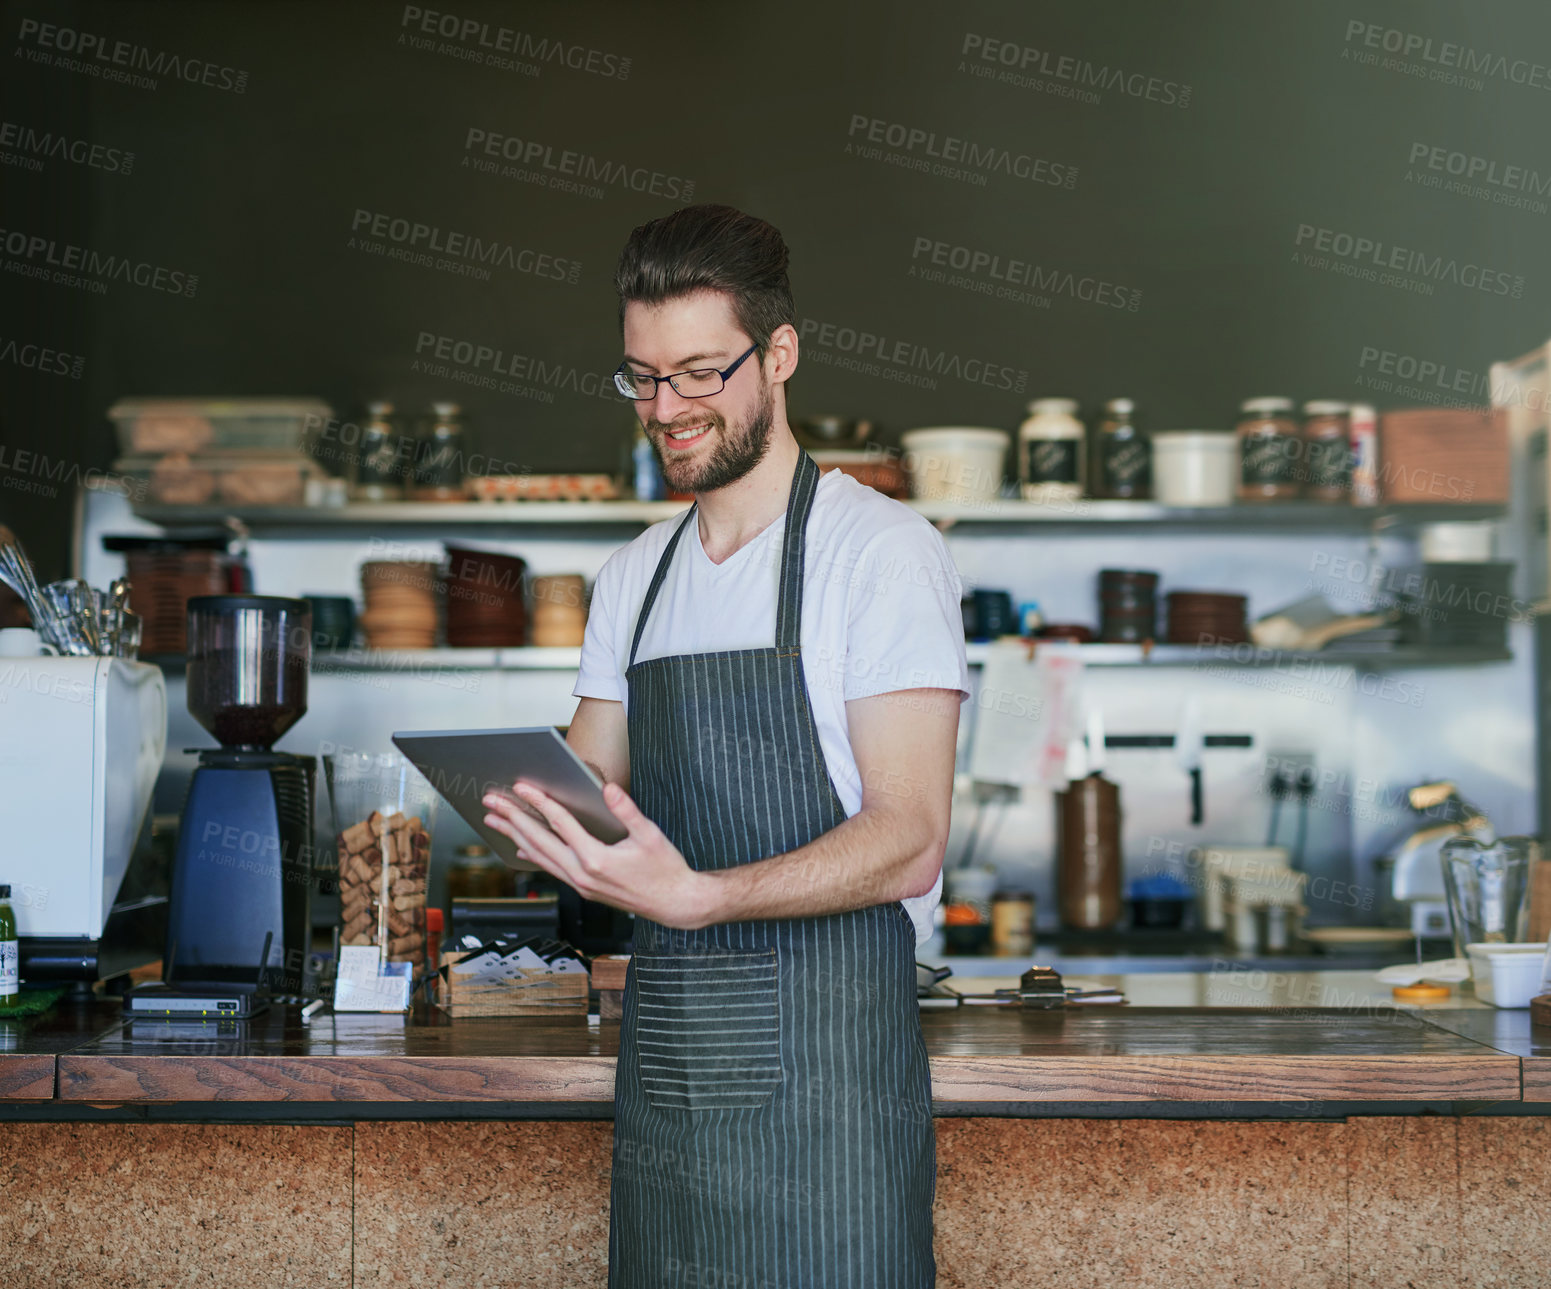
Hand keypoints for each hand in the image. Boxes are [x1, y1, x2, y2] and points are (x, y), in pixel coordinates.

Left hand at [481, 781, 714, 929]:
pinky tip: (520, 848)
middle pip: (539, 841)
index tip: (520, 787)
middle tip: (491, 802)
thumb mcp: (650, 835)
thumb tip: (608, 788)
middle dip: (512, 819)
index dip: (538, 802)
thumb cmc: (665, 869)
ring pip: (539, 857)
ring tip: (494, 821)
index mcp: (596, 859)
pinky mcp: (582, 888)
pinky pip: (550, 869)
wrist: (674, 904)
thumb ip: (626, 810)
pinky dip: (532, 855)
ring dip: (515, 836)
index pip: (560, 824)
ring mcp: (579, 884)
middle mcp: (582, 874)